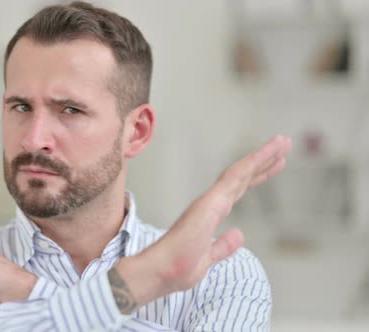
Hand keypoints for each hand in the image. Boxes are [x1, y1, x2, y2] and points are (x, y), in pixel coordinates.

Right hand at [111, 135, 291, 312]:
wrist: (162, 271)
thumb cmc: (177, 268)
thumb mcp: (208, 258)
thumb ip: (224, 246)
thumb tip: (239, 234)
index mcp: (212, 214)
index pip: (239, 190)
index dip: (258, 176)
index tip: (277, 165)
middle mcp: (212, 203)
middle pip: (244, 177)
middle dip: (265, 161)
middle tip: (283, 144)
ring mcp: (212, 200)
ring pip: (242, 172)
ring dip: (263, 156)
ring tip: (282, 141)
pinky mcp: (212, 201)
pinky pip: (236, 176)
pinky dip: (252, 162)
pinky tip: (267, 152)